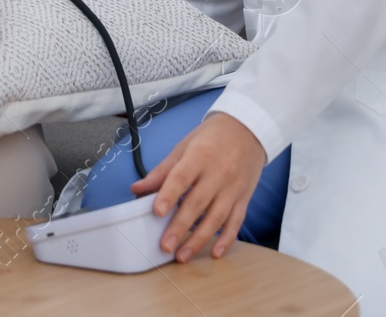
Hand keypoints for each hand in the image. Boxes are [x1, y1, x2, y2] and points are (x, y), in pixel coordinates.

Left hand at [129, 112, 266, 261]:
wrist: (248, 130)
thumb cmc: (212, 137)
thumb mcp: (185, 146)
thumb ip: (163, 170)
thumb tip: (138, 188)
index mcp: (200, 156)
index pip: (182, 177)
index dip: (169, 195)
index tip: (157, 212)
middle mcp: (219, 173)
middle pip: (198, 203)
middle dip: (180, 226)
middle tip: (165, 246)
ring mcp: (233, 187)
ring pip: (216, 217)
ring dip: (199, 239)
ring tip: (182, 255)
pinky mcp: (244, 198)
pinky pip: (236, 221)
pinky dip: (226, 239)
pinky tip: (215, 253)